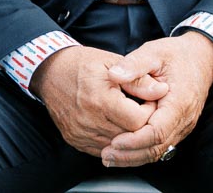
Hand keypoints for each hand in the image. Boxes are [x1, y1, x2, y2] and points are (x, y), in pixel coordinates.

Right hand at [31, 45, 167, 157]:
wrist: (51, 72)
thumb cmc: (82, 64)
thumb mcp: (113, 63)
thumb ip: (139, 80)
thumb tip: (161, 90)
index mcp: (100, 99)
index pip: (137, 120)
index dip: (149, 110)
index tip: (149, 100)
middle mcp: (88, 120)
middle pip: (129, 136)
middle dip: (141, 124)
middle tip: (142, 108)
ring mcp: (80, 133)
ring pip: (117, 146)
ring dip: (127, 133)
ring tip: (129, 115)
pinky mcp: (74, 140)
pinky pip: (101, 150)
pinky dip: (113, 140)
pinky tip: (115, 124)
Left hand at [100, 33, 212, 167]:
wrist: (201, 57)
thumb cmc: (177, 54)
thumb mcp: (154, 52)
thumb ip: (134, 63)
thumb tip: (113, 75)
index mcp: (179, 101)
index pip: (157, 131)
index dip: (134, 140)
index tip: (114, 141)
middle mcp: (184, 119)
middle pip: (157, 147)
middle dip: (130, 154)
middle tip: (106, 155)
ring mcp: (183, 126)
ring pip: (159, 151)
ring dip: (134, 157)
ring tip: (110, 158)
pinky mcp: (179, 128)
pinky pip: (161, 147)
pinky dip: (142, 152)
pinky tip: (124, 152)